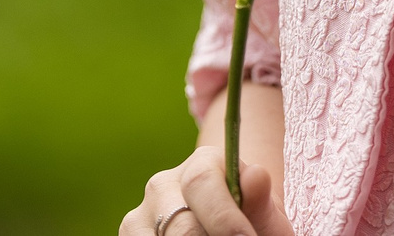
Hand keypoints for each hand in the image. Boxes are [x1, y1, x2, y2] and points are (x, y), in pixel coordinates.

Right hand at [121, 147, 293, 235]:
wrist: (227, 227)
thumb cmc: (251, 222)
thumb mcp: (264, 212)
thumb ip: (260, 200)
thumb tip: (255, 176)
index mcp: (202, 164)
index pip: (201, 182)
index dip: (224, 218)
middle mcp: (164, 184)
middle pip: (181, 225)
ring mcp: (142, 212)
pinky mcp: (130, 234)